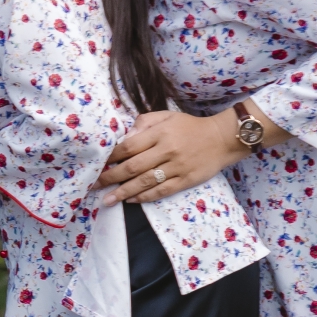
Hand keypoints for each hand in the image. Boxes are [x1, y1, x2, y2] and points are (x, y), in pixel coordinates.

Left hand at [98, 109, 248, 205]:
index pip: (129, 146)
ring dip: (124, 192)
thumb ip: (144, 122)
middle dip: (111, 177)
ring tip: (108, 200)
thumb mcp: (167, 116)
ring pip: (145, 182)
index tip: (98, 164)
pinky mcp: (187, 180)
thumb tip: (125, 136)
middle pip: (133, 167)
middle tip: (94, 185)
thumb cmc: (190, 126)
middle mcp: (166, 151)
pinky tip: (131, 200)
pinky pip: (162, 191)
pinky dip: (145, 197)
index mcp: (160, 133)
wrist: (223, 138)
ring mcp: (177, 167)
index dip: (111, 157)